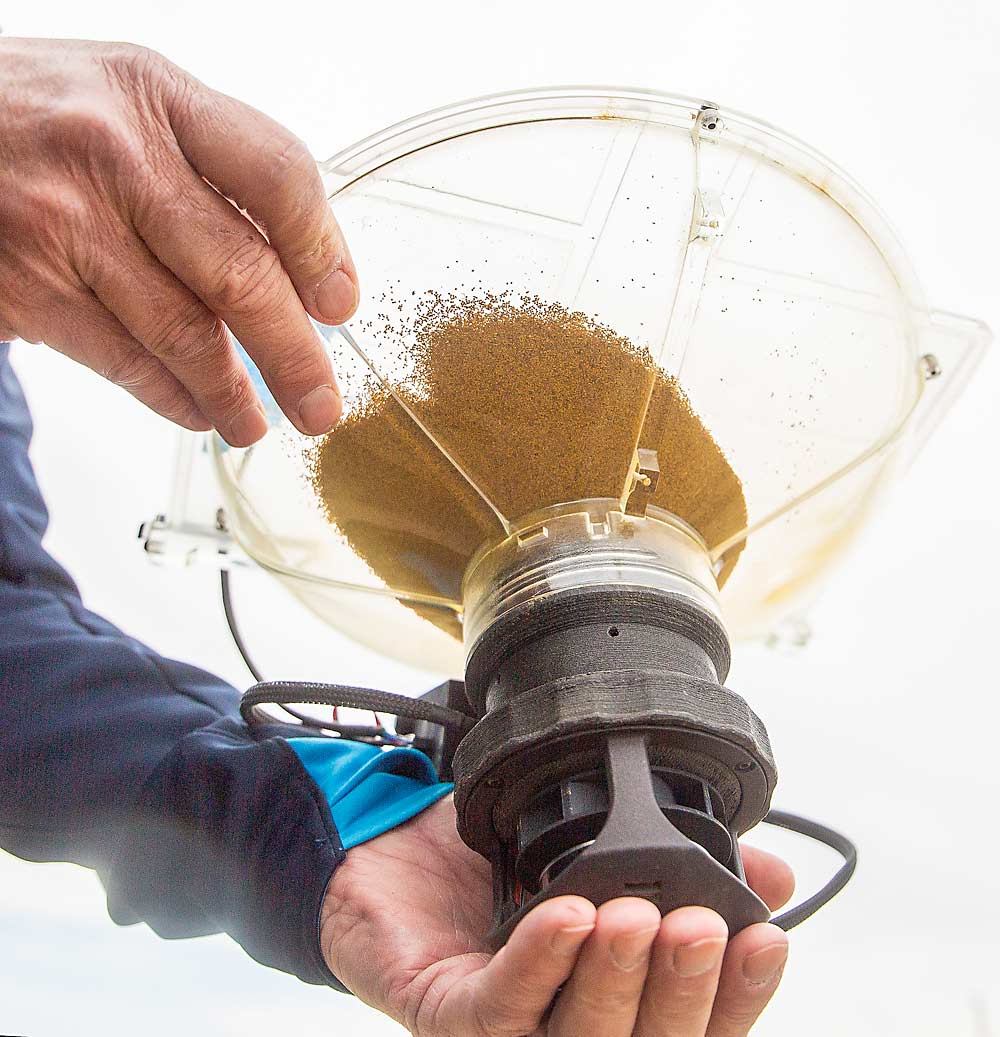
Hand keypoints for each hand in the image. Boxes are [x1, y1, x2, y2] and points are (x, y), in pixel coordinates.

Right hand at [0, 37, 357, 443]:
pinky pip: (123, 360)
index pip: (277, 175)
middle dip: (294, 356)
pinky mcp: (25, 287)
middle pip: (240, 274)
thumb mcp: (126, 99)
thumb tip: (298, 263)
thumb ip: (208, 164)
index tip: (340, 304)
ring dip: (233, 394)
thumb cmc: (35, 118)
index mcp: (158, 98)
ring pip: (184, 333)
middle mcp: (115, 156)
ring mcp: (65, 224)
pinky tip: (195, 410)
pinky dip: (171, 397)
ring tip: (257, 423)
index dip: (322, 250)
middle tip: (321, 403)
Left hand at [322, 795, 794, 1035]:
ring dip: (614, 978)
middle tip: (701, 927)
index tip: (767, 938)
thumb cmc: (493, 861)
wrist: (391, 850)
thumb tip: (772, 873)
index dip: (738, 995)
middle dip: (681, 988)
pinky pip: (498, 1006)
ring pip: (579, 1035)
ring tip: (639, 915)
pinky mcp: (445, 1015)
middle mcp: (565, 1027)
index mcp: (613, 1001)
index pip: (694, 1025)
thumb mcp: (597, 848)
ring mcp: (507, 1031)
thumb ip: (678, 862)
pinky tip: (567, 914)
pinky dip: (539, 961)